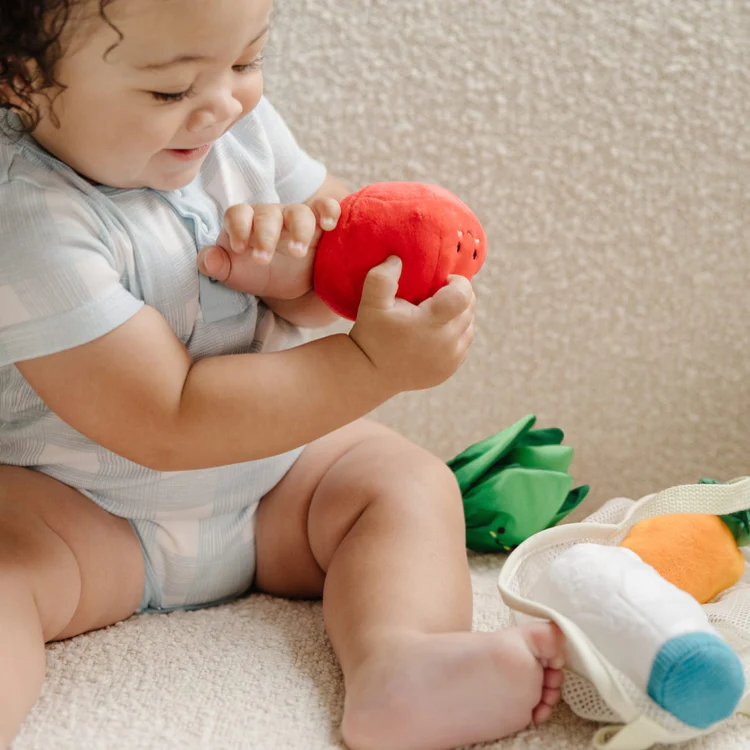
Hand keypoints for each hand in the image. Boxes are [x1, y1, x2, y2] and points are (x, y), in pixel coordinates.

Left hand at [197, 198, 340, 299]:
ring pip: (299, 212)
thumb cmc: (259, 272)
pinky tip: (329, 225)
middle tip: (263, 261)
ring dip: (299, 230)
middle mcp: (271, 215)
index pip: (238, 213)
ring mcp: (296, 216)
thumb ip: (217, 266)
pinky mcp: (320, 222)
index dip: (238, 227)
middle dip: (265, 236)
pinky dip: (329, 211)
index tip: (240, 249)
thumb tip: (206, 260)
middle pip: (268, 214)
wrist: (290, 281)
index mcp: (246, 222)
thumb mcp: (236, 274)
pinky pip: (326, 207)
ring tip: (297, 253)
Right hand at [349, 257, 475, 392]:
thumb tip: (398, 259)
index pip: (464, 295)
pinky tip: (437, 330)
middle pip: (469, 310)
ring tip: (438, 312)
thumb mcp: (371, 303)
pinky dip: (456, 334)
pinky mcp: (449, 370)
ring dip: (459, 315)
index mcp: (431, 323)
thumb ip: (382, 278)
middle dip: (458, 297)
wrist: (369, 374)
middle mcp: (447, 343)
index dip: (459, 283)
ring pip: (469, 327)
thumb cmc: (371, 335)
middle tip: (437, 294)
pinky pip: (464, 344)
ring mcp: (450, 359)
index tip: (442, 281)